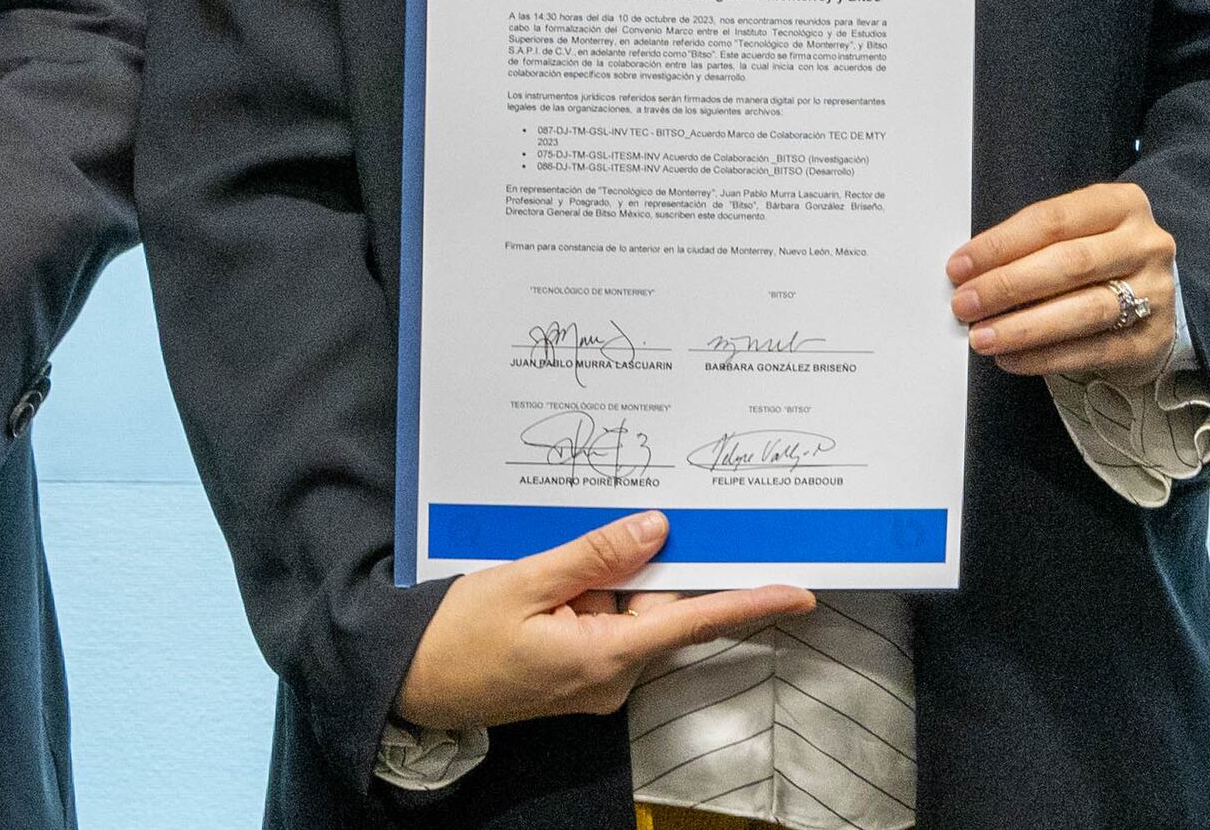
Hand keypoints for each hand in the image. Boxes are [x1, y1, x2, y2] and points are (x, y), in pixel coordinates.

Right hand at [389, 511, 815, 728]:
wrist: (409, 686)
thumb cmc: (456, 636)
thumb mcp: (522, 582)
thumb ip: (593, 556)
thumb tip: (656, 529)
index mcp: (603, 657)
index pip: (693, 622)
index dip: (749, 603)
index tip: (799, 593)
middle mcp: (610, 677)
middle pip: (657, 609)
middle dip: (639, 565)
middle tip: (620, 524)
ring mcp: (593, 680)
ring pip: (627, 613)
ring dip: (602, 579)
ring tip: (549, 560)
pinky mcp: (575, 675)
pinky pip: (602, 624)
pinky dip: (587, 596)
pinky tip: (548, 577)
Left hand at [949, 180, 1179, 383]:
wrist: (1152, 303)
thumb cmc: (1099, 261)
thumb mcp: (1075, 233)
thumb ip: (1032, 244)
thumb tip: (970, 273)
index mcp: (1122, 204)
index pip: (1052, 220)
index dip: (1000, 244)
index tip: (960, 266)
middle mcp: (1145, 245)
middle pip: (1069, 263)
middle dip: (1008, 285)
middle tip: (965, 304)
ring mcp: (1155, 293)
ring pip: (1084, 310)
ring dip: (1024, 327)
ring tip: (983, 337)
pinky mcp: (1151, 340)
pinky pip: (1093, 351)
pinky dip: (1046, 357)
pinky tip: (1012, 359)